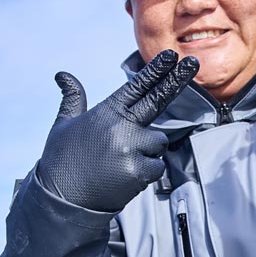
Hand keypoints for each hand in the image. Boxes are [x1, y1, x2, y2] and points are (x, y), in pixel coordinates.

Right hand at [38, 50, 198, 212]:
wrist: (63, 200)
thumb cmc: (63, 162)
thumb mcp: (64, 125)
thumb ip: (73, 99)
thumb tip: (63, 75)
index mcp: (105, 113)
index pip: (136, 87)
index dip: (155, 70)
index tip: (171, 56)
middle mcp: (120, 127)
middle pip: (157, 100)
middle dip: (177, 80)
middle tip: (193, 64)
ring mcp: (131, 149)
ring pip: (158, 142)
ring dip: (148, 150)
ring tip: (120, 162)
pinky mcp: (139, 172)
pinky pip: (157, 166)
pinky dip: (146, 171)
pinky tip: (124, 176)